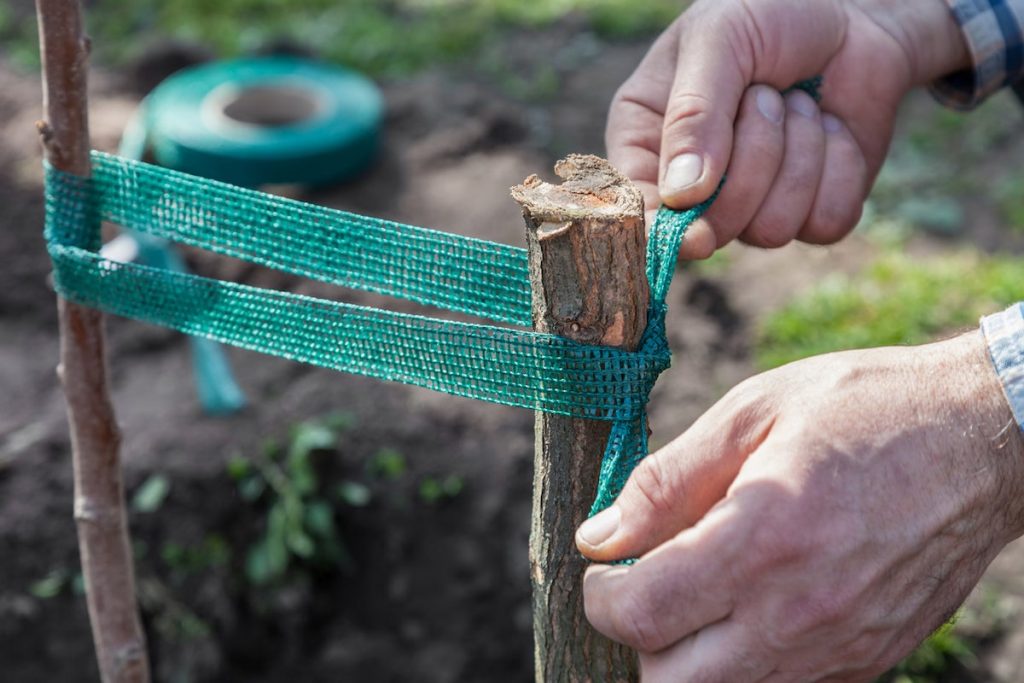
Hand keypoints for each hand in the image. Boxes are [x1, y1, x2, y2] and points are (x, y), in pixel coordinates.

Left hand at [577, 331, 1023, 680]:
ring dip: (688, 658)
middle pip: (669, 682)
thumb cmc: (864, 409)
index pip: (644, 614)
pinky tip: (752, 604)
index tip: (604, 566)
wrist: (983, 438)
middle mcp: (801, 611)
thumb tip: (600, 533)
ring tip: (696, 594)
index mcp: (765, 538)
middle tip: (645, 585)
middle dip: (638, 641)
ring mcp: (841, 647)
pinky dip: (746, 662)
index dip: (602, 597)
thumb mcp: (754, 412)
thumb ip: (667, 481)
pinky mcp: (869, 660)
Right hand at [608, 0, 969, 257]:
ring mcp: (753, 206)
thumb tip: (683, 194)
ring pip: (771, 229)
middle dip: (752, 164)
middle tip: (763, 96)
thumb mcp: (717, 39)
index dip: (662, 230)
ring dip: (799, 154)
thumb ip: (693, 113)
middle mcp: (693, 187)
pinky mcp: (812, 212)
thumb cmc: (767, 14)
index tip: (694, 235)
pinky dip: (839, 168)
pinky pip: (825, 222)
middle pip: (713, 229)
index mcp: (646, 142)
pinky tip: (830, 127)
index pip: (638, 208)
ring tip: (797, 103)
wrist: (850, 13)